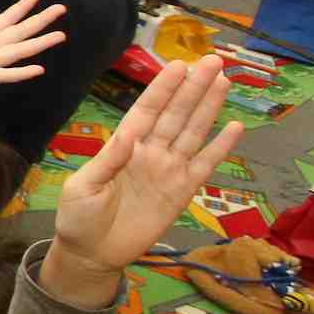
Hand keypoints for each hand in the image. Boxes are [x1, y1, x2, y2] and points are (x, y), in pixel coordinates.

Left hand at [0, 0, 66, 111]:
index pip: (3, 20)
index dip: (19, 8)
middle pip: (17, 32)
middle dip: (38, 21)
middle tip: (61, 8)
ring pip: (15, 52)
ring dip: (38, 44)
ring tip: (60, 36)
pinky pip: (0, 75)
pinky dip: (19, 73)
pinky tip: (38, 69)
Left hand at [51, 57, 242, 275]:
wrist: (91, 253)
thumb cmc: (78, 217)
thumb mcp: (82, 187)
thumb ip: (107, 161)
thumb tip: (127, 137)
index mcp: (122, 146)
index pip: (146, 111)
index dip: (162, 89)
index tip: (178, 65)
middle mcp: (149, 152)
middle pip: (175, 114)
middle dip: (192, 88)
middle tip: (211, 61)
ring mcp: (168, 170)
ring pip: (192, 132)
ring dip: (208, 108)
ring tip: (223, 81)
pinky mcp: (182, 192)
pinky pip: (204, 165)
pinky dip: (220, 148)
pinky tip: (235, 127)